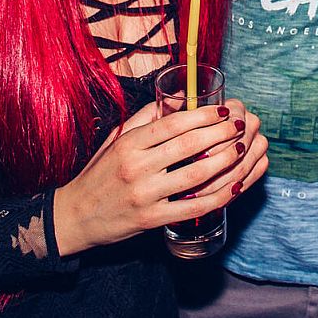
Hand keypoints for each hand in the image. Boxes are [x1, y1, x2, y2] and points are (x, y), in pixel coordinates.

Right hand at [52, 98, 267, 256]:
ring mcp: (145, 195)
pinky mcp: (152, 220)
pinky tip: (234, 186)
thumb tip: (179, 97)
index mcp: (129, 144)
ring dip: (225, 161)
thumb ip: (146, 119)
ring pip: (195, 176)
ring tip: (242, 150)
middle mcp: (136, 168)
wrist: (74, 216)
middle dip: (220, 133)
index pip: (171, 124)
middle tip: (240, 126)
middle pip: (188, 146)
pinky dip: (217, 197)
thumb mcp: (116, 141)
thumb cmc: (100, 173)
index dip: (202, 115)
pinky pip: (193, 208)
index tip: (224, 111)